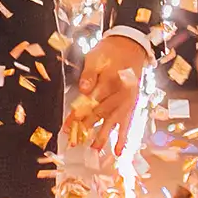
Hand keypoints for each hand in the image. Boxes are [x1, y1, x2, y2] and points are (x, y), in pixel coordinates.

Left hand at [66, 35, 147, 156]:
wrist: (131, 46)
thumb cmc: (110, 51)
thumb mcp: (95, 56)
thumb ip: (89, 74)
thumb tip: (83, 89)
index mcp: (110, 81)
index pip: (90, 101)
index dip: (77, 114)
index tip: (66, 126)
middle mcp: (120, 93)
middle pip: (100, 113)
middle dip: (86, 128)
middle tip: (74, 141)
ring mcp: (127, 100)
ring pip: (113, 121)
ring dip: (104, 136)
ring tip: (94, 150)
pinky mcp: (132, 104)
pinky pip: (128, 123)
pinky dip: (124, 137)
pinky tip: (120, 151)